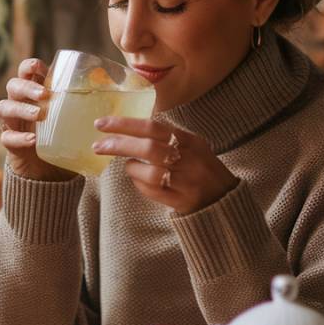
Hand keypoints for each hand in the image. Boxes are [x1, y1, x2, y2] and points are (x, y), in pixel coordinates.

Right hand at [0, 58, 75, 181]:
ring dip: (21, 109)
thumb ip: (86, 97)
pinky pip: (7, 137)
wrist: (48, 167)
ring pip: (4, 108)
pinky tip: (33, 139)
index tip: (40, 67)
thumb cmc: (62, 133)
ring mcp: (12, 122)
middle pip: (13, 86)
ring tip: (39, 115)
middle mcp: (19, 102)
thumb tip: (106, 79)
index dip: (29, 66)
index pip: (25, 71)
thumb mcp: (74, 114)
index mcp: (34, 91)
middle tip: (44, 94)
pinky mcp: (10, 143)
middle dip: (27, 87)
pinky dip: (19, 137)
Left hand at [92, 117, 238, 214]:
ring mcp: (187, 181)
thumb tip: (128, 130)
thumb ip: (166, 137)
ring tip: (130, 166)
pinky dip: (140, 184)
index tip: (102, 124)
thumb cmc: (202, 169)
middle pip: (149, 148)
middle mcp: (190, 159)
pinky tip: (140, 180)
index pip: (153, 127)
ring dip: (132, 167)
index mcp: (191, 140)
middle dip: (119, 145)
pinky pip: (152, 191)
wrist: (225, 200)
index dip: (125, 124)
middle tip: (98, 146)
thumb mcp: (192, 146)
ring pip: (149, 172)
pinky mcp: (182, 201)